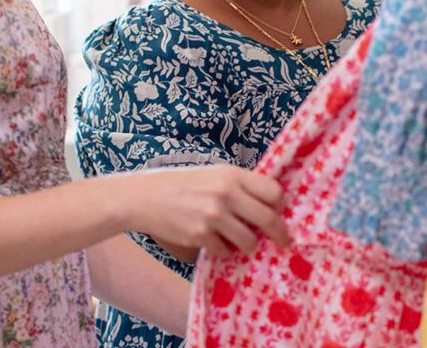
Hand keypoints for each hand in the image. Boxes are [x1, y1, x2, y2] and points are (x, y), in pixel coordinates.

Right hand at [127, 165, 289, 258]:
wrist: (144, 197)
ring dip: (249, 245)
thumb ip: (238, 186)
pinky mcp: (200, 235)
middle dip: (278, 233)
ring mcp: (213, 215)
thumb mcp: (213, 174)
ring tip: (241, 242)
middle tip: (282, 241)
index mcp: (232, 175)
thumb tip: (268, 204)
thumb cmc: (181, 184)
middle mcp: (226, 193)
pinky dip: (223, 250)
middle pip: (268, 218)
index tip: (279, 213)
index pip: (273, 191)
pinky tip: (214, 242)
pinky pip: (225, 251)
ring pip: (249, 241)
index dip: (279, 205)